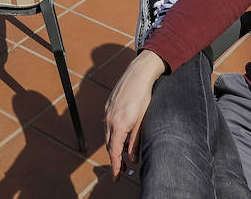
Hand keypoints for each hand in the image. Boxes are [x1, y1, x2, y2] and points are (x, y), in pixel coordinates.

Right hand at [104, 50, 165, 178]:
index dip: (115, 166)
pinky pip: (108, 124)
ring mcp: (107, 112)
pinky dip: (113, 133)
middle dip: (114, 158)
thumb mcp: (142, 121)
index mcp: (119, 125)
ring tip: (122, 154)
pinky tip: (121, 135)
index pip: (113, 151)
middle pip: (109, 145)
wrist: (138, 74)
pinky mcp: (108, 106)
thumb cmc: (143, 96)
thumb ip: (135, 141)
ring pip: (108, 135)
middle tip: (121, 169)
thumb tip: (132, 158)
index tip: (116, 177)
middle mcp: (109, 120)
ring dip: (113, 145)